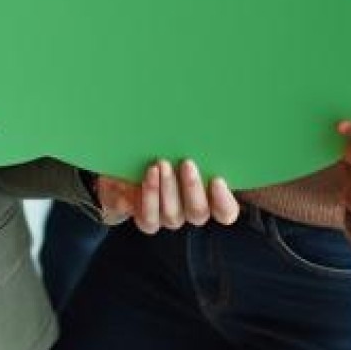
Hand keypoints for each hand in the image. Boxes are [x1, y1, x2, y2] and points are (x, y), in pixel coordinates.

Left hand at [94, 159, 238, 232]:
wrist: (124, 166)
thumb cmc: (163, 148)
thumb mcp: (181, 145)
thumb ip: (201, 145)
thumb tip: (218, 129)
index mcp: (208, 197)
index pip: (226, 212)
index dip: (224, 201)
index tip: (218, 179)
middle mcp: (190, 210)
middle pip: (198, 212)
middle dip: (192, 188)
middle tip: (187, 163)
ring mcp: (168, 217)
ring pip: (174, 216)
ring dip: (168, 188)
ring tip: (161, 164)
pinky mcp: (147, 220)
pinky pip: (149, 219)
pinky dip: (149, 196)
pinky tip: (148, 175)